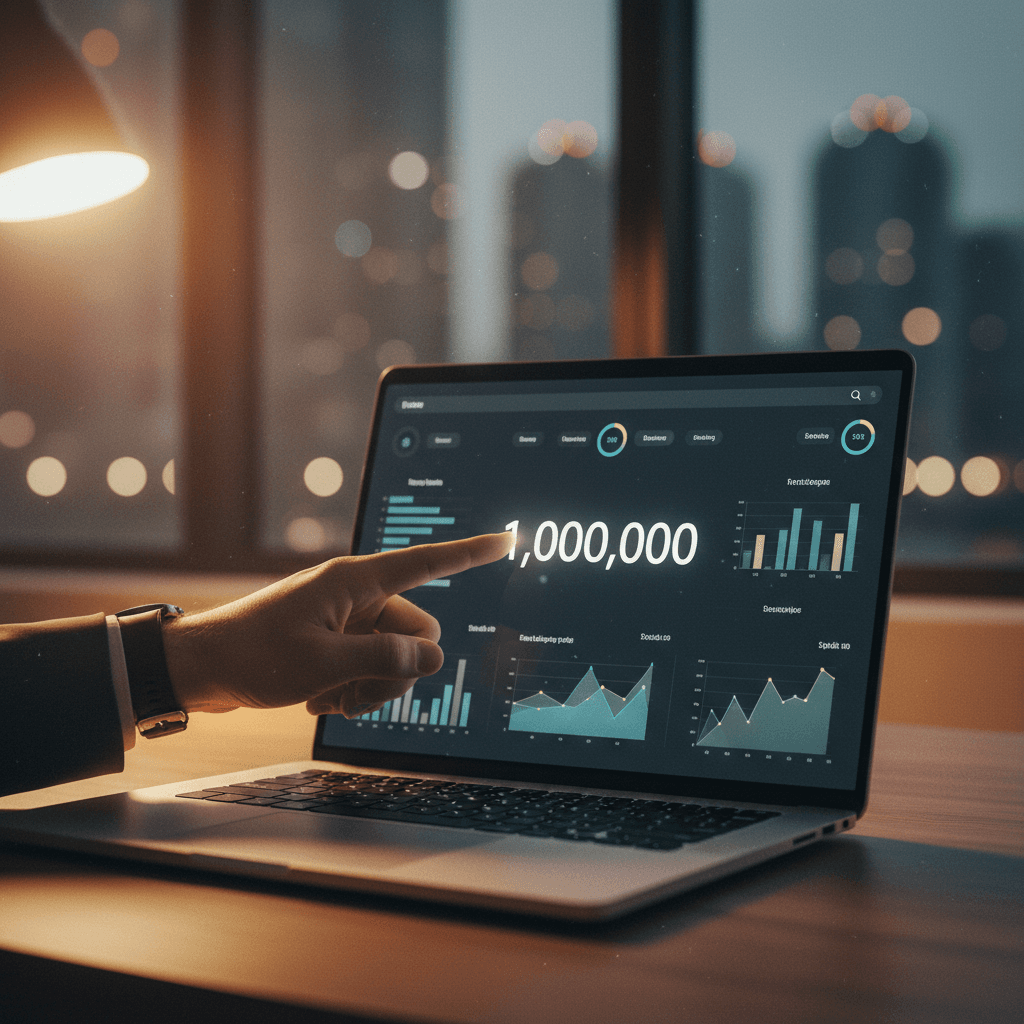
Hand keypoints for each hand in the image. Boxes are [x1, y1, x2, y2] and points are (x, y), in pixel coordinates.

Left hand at [162, 533, 510, 717]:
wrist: (202, 667)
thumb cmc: (254, 656)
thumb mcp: (323, 664)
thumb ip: (384, 661)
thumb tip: (433, 659)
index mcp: (356, 582)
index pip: (426, 561)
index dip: (470, 553)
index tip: (508, 540)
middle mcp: (358, 596)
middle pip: (416, 633)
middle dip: (396, 673)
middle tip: (356, 696)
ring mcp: (348, 619)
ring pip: (394, 657)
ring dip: (371, 688)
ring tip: (331, 702)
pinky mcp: (337, 640)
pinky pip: (371, 666)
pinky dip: (354, 689)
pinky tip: (321, 701)